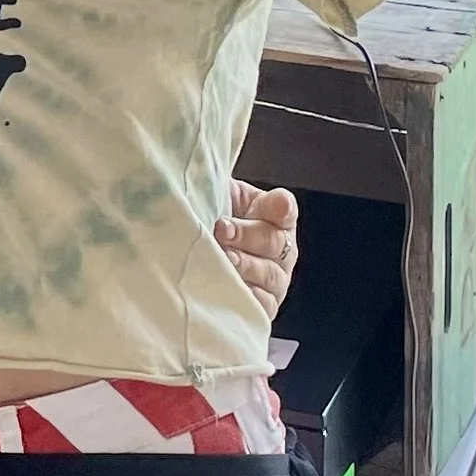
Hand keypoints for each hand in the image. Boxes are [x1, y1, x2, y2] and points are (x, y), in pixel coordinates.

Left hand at [215, 181, 300, 316]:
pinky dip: (246, 296)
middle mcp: (282, 248)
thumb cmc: (209, 223)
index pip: (284, 208)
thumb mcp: (215, 197)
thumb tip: (204, 170)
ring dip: (245, 265)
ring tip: (222, 258)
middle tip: (222, 229)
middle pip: (275, 242)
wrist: (192, 261)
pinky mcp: (264, 306)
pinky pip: (262, 304)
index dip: (280, 206)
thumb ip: (217, 184)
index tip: (274, 204)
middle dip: (247, 235)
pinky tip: (228, 286)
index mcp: (274, 216)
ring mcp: (276, 280)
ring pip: (269, 275)